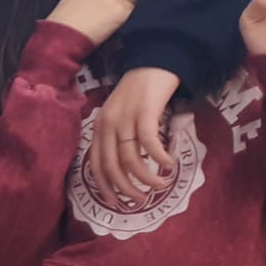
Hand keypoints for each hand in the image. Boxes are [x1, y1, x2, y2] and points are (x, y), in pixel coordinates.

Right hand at [46, 0, 135, 47]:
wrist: (62, 36)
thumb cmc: (63, 23)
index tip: (111, 1)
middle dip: (121, 0)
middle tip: (111, 14)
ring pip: (131, 1)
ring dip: (124, 11)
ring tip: (110, 23)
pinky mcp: (121, 9)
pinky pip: (133, 13)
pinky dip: (126, 21)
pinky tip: (112, 27)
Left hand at [89, 66, 179, 202]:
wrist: (154, 62)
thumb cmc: (140, 92)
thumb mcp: (121, 115)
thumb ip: (120, 138)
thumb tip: (130, 168)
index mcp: (99, 127)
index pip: (95, 165)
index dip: (105, 187)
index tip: (116, 202)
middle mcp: (108, 125)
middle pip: (112, 167)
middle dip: (125, 189)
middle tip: (140, 201)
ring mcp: (125, 119)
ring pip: (131, 159)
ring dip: (146, 178)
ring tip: (159, 185)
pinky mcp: (145, 113)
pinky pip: (150, 143)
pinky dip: (159, 158)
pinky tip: (169, 165)